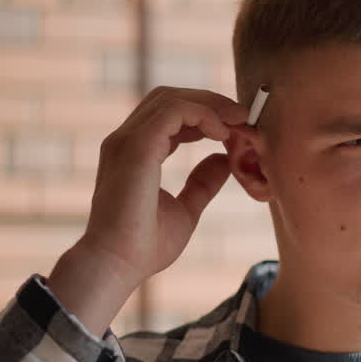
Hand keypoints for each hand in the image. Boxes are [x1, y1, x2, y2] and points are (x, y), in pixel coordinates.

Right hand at [48, 87, 251, 335]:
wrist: (117, 265)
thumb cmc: (144, 245)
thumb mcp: (185, 209)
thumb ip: (202, 183)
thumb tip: (223, 160)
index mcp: (135, 153)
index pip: (169, 114)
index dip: (205, 114)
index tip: (237, 129)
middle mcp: (126, 140)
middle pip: (170, 97)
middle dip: (210, 101)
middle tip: (243, 117)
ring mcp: (127, 141)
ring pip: (171, 98)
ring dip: (210, 105)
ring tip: (238, 122)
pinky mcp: (136, 147)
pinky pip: (173, 111)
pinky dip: (202, 114)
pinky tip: (222, 133)